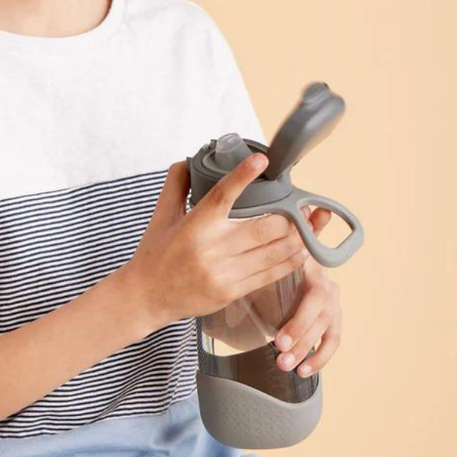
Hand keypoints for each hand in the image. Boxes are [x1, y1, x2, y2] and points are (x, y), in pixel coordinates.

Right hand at [123, 154, 310, 330]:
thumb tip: (188, 160)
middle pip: (264, 228)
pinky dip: (290, 260)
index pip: (223, 195)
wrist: (147, 297)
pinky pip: (270, 275)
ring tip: (308, 224)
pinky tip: (301, 250)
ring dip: (298, 237)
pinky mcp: (232, 292)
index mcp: (195, 225)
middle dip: (290, 216)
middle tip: (302, 204)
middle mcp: (211, 249)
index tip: (262, 160)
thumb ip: (176, 185)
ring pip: (274, 252)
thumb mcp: (161, 216)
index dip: (243, 176)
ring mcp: (223, 273)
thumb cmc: (155, 254)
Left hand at [274, 207, 342, 378]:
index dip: (300, 319)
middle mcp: (328, 286)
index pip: (315, 295)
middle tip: (277, 350)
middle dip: (298, 335)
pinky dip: (319, 357)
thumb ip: (294, 231)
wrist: (285, 264)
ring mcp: (332, 305)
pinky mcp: (332, 321)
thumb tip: (315, 208)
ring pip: (326, 329)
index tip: (279, 337)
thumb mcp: (275, 246)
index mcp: (314, 268)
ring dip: (307, 348)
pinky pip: (332, 341)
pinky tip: (304, 371)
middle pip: (319, 316)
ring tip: (284, 363)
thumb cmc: (276, 254)